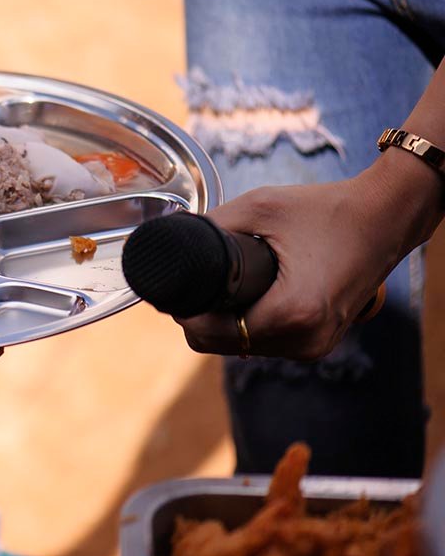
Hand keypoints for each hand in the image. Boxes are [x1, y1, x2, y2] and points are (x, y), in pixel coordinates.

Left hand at [176, 175, 402, 360]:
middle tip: (195, 282)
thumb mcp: (258, 207)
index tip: (175, 289)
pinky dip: (249, 327)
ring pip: (242, 348)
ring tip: (222, 287)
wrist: (385, 218)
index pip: (210, 334)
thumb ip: (210, 227)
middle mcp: (305, 340)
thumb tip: (170, 240)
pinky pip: (267, 344)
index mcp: (292, 313)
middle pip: (222, 345)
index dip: (186, 313)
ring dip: (224, 325)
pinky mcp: (320, 343)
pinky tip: (246, 298)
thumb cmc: (325, 209)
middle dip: (202, 319)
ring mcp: (315, 346)